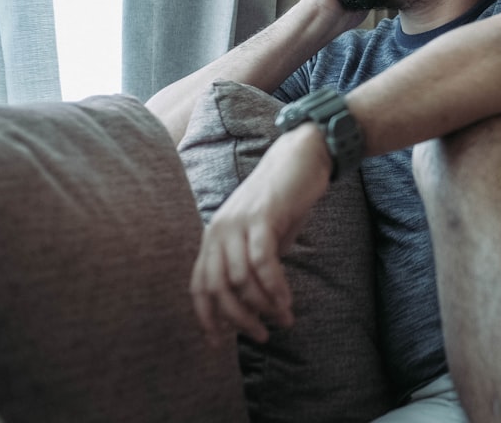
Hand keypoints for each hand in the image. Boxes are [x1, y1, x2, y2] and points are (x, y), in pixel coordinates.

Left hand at [190, 124, 332, 343]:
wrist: (300, 158)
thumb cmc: (283, 201)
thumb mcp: (260, 237)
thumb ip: (250, 265)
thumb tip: (253, 305)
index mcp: (213, 237)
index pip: (199, 286)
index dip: (206, 317)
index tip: (219, 342)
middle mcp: (218, 231)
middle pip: (218, 288)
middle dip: (239, 319)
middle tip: (261, 335)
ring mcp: (238, 223)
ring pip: (241, 279)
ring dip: (263, 305)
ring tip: (283, 318)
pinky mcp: (261, 217)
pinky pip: (263, 262)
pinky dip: (274, 287)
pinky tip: (286, 301)